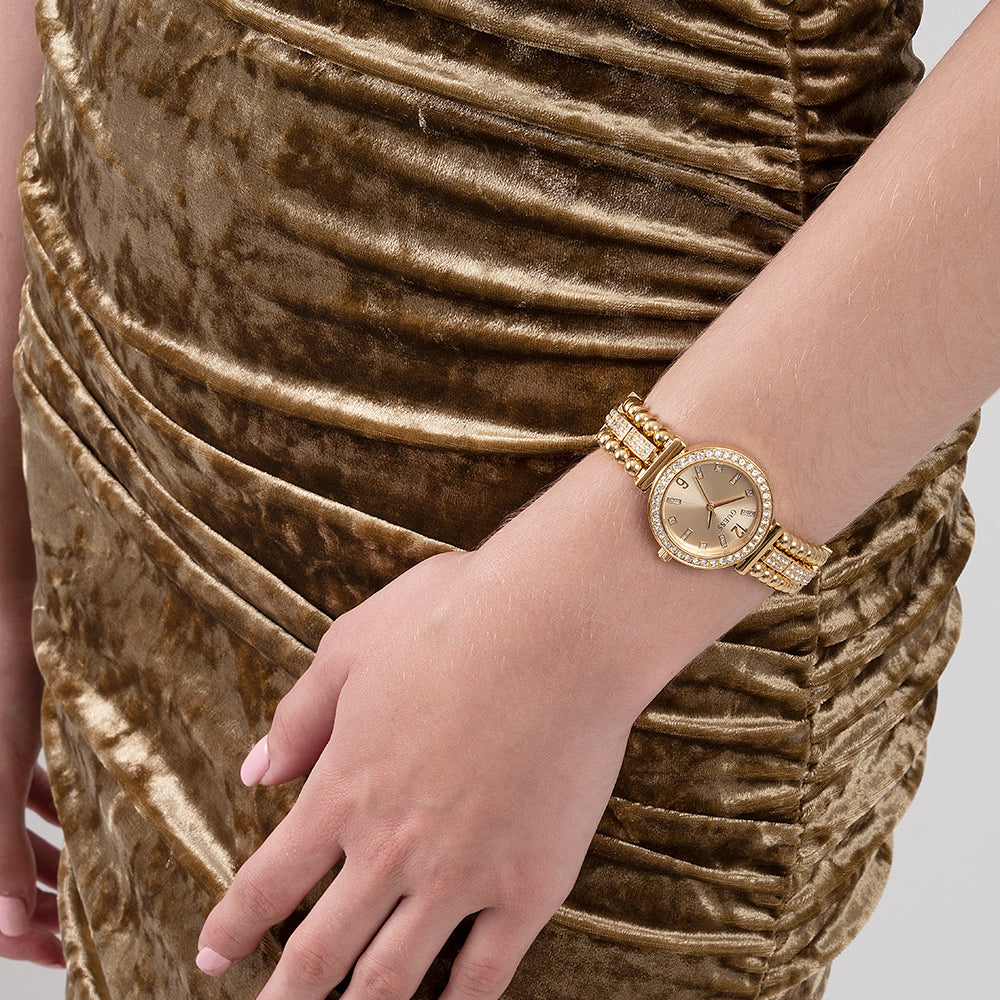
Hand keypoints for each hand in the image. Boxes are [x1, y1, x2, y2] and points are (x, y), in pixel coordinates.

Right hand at [0, 586, 64, 968]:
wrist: (9, 604)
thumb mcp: (0, 766)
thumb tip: (8, 922)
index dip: (18, 930)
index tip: (63, 950)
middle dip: (37, 897)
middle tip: (87, 917)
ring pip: (11, 830)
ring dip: (47, 854)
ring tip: (92, 872)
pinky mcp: (5, 738)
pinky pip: (18, 787)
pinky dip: (46, 808)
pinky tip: (82, 813)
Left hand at [196, 546, 638, 999]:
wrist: (557, 628)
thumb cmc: (455, 620)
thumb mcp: (353, 647)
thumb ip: (300, 717)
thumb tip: (254, 771)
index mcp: (342, 789)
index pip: (268, 882)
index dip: (233, 927)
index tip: (212, 955)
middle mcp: (390, 849)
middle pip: (319, 952)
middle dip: (283, 999)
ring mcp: (460, 876)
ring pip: (390, 979)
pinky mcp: (529, 886)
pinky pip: (484, 976)